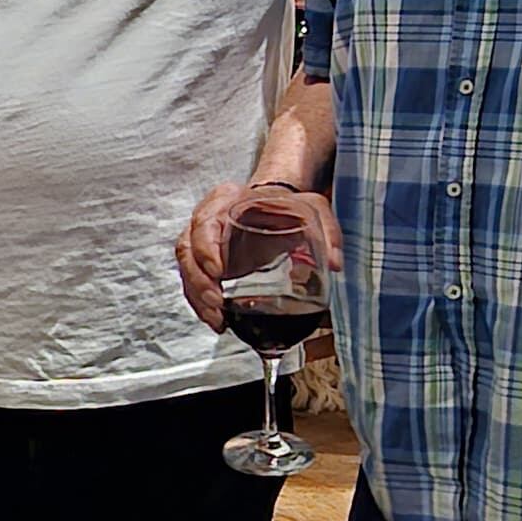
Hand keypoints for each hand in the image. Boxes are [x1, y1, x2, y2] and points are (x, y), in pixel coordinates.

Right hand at [178, 178, 342, 326]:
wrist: (273, 206)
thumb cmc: (286, 205)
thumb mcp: (311, 208)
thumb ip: (327, 230)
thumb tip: (335, 263)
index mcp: (226, 200)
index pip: (204, 222)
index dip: (205, 248)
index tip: (218, 271)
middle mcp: (207, 219)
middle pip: (187, 250)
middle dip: (198, 281)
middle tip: (216, 303)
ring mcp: (201, 242)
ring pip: (186, 270)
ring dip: (198, 298)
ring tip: (217, 320)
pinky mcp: (204, 263)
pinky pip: (194, 283)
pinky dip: (202, 304)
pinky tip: (217, 321)